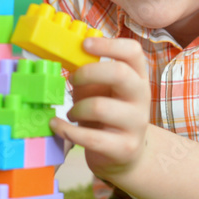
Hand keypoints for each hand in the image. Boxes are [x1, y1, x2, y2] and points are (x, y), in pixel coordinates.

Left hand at [49, 37, 150, 178]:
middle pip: (120, 73)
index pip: (132, 51)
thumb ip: (90, 74)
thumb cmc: (107, 114)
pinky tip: (57, 125)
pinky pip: (92, 137)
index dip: (108, 44)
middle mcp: (142, 97)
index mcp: (137, 76)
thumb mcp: (100, 90)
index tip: (84, 44)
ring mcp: (136, 123)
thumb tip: (68, 58)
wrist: (124, 154)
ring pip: (100, 107)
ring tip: (71, 113)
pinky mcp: (125, 148)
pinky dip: (67, 130)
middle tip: (71, 80)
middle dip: (87, 73)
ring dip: (76, 108)